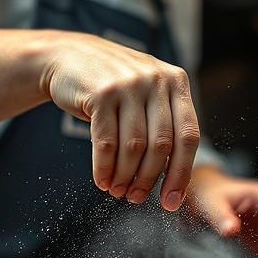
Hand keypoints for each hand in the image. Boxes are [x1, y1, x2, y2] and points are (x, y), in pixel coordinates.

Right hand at [39, 32, 199, 209]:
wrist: (68, 57)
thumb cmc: (114, 86)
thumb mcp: (147, 93)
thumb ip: (164, 124)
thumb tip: (174, 179)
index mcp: (176, 82)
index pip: (189, 135)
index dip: (181, 173)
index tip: (171, 201)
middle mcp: (156, 80)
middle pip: (161, 145)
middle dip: (149, 179)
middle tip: (136, 198)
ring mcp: (129, 84)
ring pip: (133, 147)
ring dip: (125, 177)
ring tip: (118, 191)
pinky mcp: (101, 92)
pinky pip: (106, 142)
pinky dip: (104, 168)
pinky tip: (102, 180)